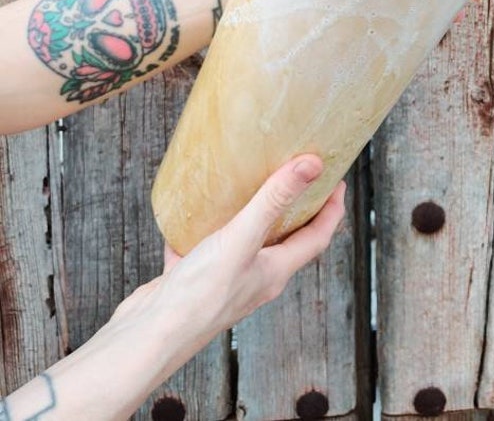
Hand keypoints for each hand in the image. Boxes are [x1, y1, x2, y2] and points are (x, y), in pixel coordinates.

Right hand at [115, 155, 343, 345]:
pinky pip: (203, 247)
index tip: (337, 179)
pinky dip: (201, 227)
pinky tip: (191, 210)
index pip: (317, 237)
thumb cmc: (198, 296)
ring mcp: (224, 280)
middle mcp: (254, 278)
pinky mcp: (194, 280)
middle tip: (296, 175)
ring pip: (245, 243)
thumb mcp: (240, 239)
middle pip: (286, 240)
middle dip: (295, 208)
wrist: (146, 337)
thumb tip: (312, 165)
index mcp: (275, 272)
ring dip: (250, 215)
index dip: (331, 209)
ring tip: (247, 183)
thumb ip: (273, 200)